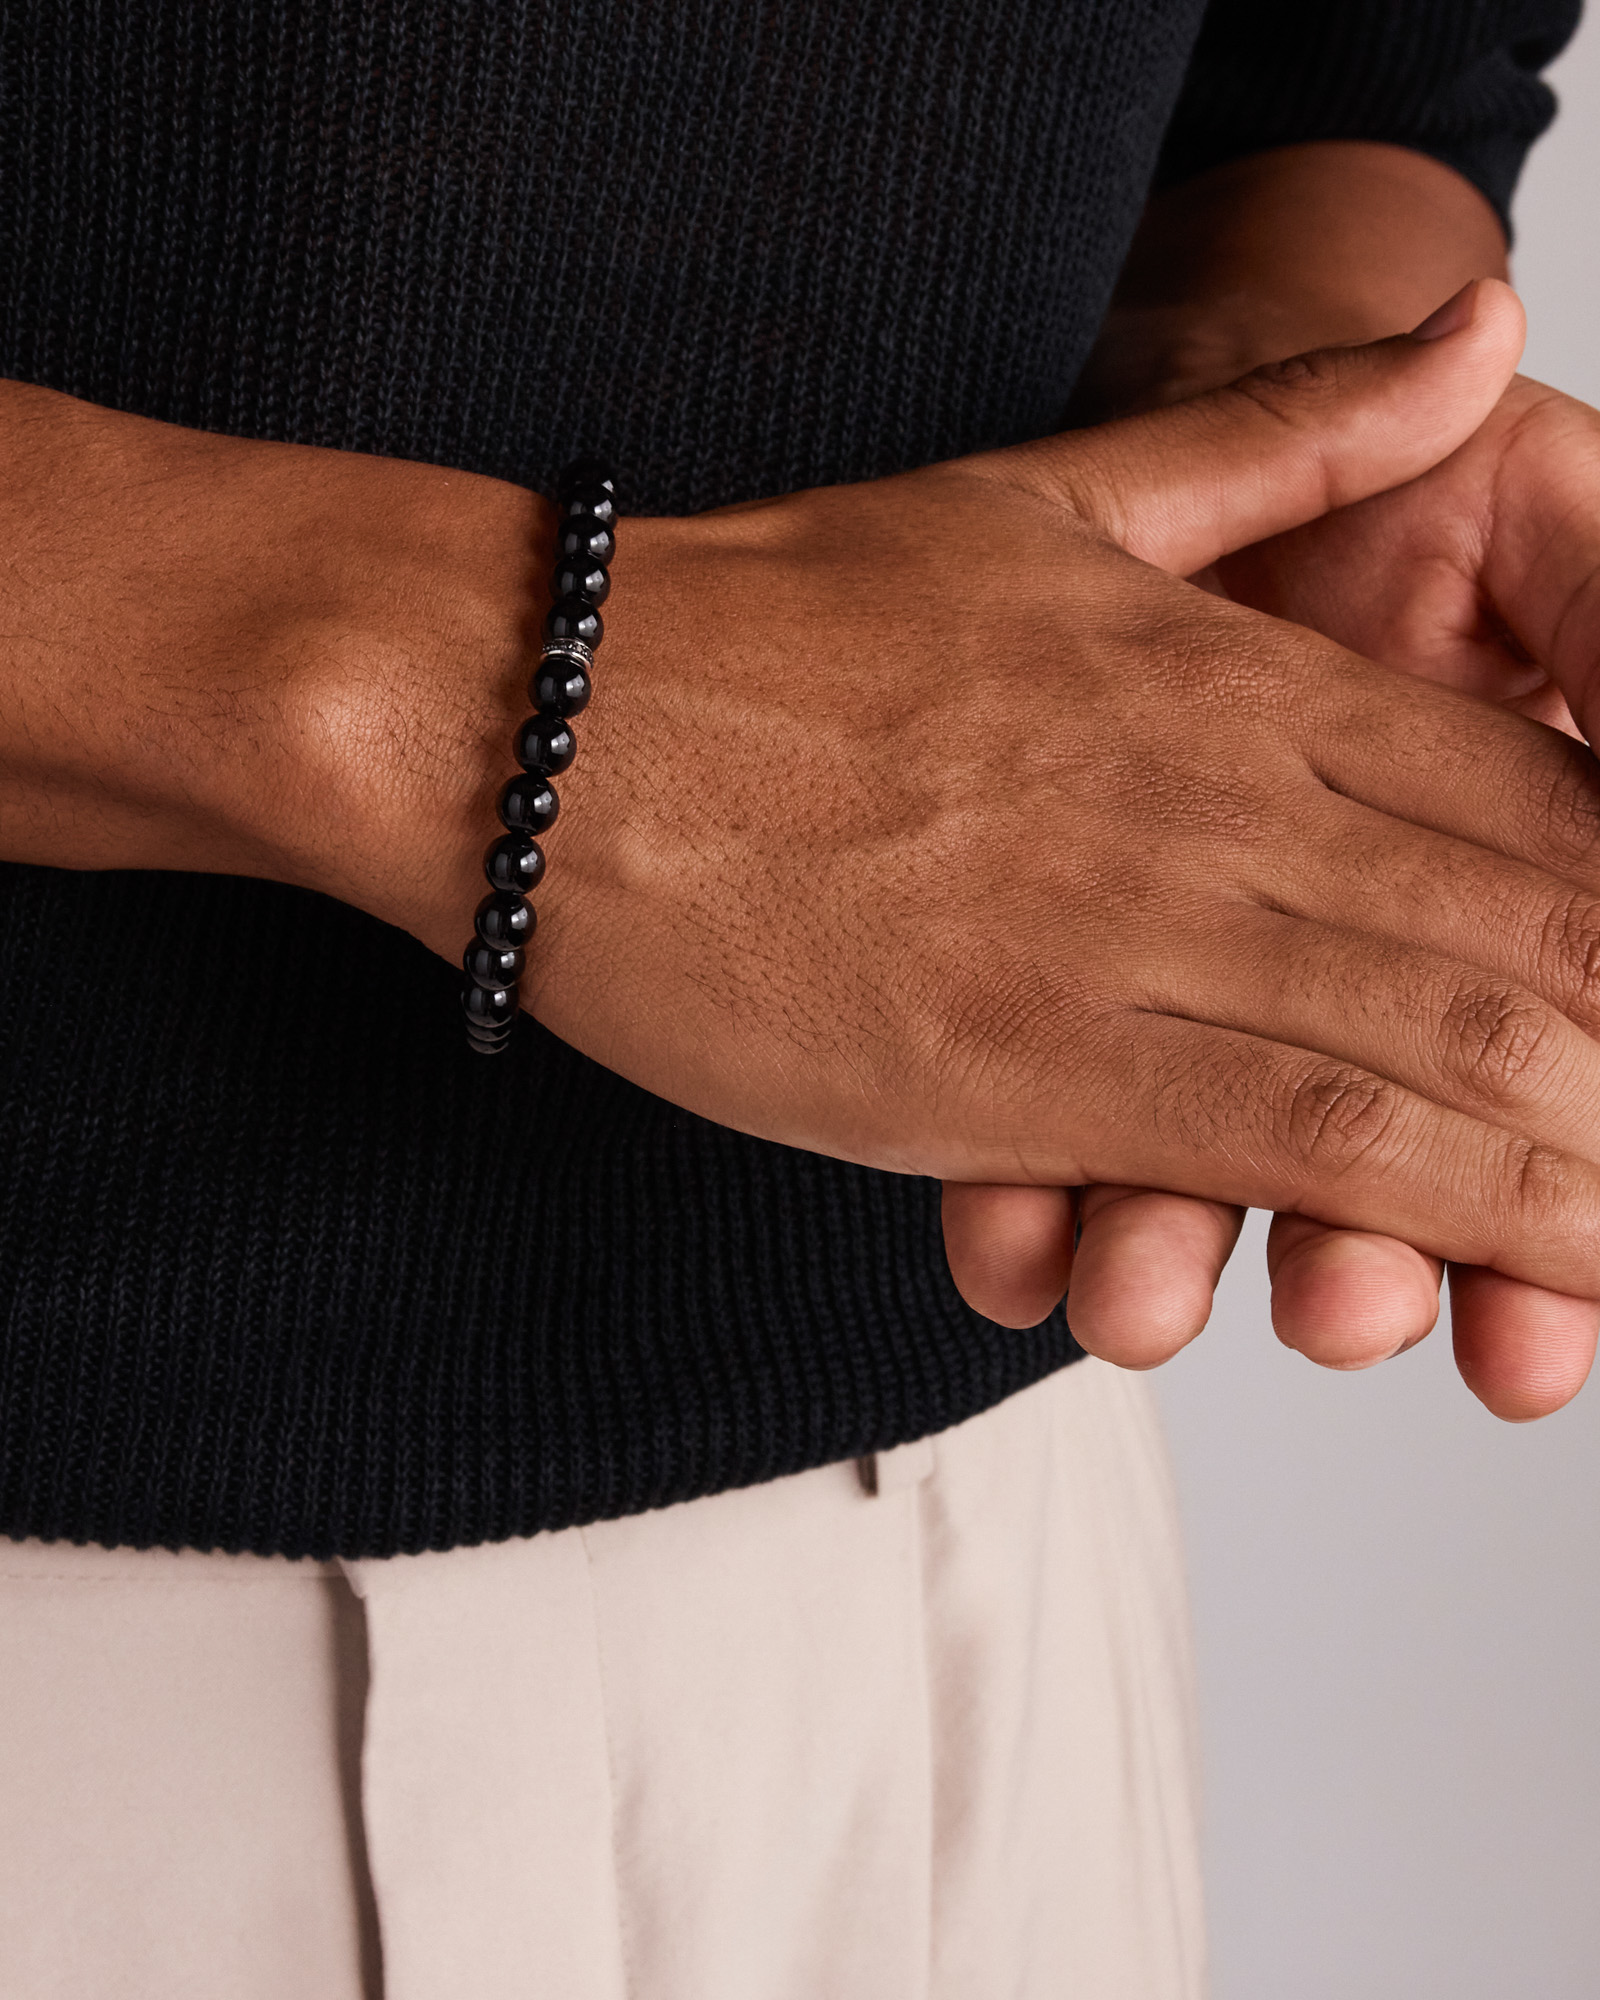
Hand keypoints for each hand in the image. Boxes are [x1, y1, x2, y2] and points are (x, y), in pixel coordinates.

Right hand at [15, 288, 1599, 1353]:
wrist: (537, 710)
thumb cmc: (767, 615)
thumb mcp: (1047, 489)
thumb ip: (1283, 427)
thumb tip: (1476, 314)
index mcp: (1225, 657)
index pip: (1520, 783)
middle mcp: (1214, 787)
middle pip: (1528, 923)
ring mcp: (1131, 925)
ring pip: (1454, 1041)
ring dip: (1594, 1147)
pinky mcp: (1030, 1062)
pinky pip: (1300, 1136)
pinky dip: (1454, 1202)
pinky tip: (1549, 1258)